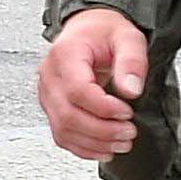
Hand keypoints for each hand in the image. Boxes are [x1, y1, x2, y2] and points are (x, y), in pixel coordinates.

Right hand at [38, 9, 149, 158]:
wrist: (88, 30)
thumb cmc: (104, 32)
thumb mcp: (128, 37)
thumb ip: (132, 62)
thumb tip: (131, 91)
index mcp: (65, 55)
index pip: (77, 90)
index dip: (104, 108)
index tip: (127, 112)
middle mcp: (50, 76)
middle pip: (68, 115)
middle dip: (102, 131)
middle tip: (129, 132)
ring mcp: (48, 94)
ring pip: (63, 130)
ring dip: (95, 143)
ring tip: (122, 143)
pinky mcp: (52, 108)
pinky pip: (61, 135)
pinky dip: (83, 148)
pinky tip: (104, 149)